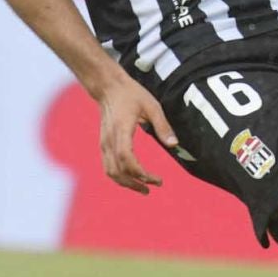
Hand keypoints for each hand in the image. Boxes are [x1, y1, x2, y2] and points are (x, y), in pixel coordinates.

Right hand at [96, 76, 177, 194]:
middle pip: (118, 171)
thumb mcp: (152, 106)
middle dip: (136, 183)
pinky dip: (119, 177)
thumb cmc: (131, 94)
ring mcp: (104, 143)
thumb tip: (174, 144)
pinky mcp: (103, 144)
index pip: (127, 159)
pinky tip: (132, 179)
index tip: (157, 179)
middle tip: (154, 186)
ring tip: (143, 188)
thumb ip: (163, 126)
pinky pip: (108, 166)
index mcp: (121, 130)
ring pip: (111, 172)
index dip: (141, 173)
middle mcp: (109, 140)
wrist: (108, 87)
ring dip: (126, 183)